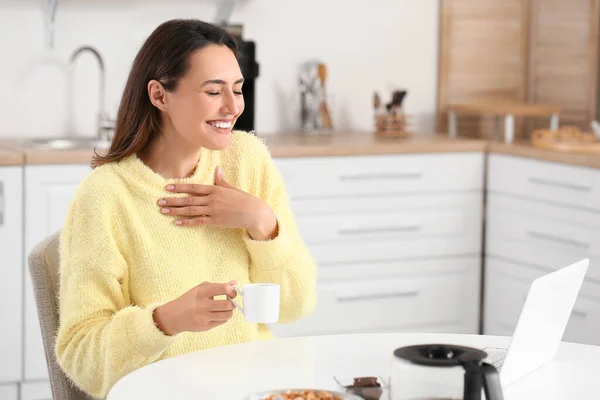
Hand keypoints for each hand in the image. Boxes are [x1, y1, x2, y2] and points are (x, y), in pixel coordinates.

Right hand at [153, 280, 237, 335]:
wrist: (174, 316)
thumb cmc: (190, 299)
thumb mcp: (201, 288)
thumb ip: (219, 285)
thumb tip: (235, 283)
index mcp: (201, 292)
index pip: (223, 289)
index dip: (232, 290)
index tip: (232, 292)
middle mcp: (202, 305)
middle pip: (228, 304)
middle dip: (232, 302)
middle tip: (230, 301)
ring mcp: (203, 317)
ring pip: (227, 315)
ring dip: (229, 311)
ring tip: (225, 308)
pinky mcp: (205, 327)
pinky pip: (222, 322)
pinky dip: (223, 317)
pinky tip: (217, 314)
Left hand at [158, 166, 277, 239]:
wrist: (254, 212)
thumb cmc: (243, 199)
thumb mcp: (232, 188)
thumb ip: (221, 180)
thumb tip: (217, 169)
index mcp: (215, 189)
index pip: (193, 187)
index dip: (179, 187)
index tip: (167, 188)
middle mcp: (212, 199)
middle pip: (188, 199)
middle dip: (172, 200)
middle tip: (159, 201)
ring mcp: (213, 210)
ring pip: (190, 210)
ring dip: (175, 210)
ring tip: (163, 210)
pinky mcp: (215, 221)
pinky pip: (198, 221)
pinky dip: (187, 222)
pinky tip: (176, 222)